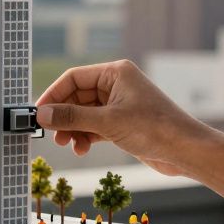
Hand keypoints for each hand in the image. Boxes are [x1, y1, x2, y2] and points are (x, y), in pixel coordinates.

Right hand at [35, 59, 215, 176]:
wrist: (185, 150)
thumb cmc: (155, 128)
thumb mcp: (107, 122)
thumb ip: (71, 118)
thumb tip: (42, 114)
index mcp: (115, 73)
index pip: (73, 78)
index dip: (53, 95)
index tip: (39, 113)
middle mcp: (117, 85)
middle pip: (77, 97)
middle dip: (63, 117)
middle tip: (52, 134)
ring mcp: (120, 104)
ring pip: (84, 114)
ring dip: (73, 129)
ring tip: (68, 144)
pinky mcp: (123, 123)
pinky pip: (95, 126)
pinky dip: (85, 137)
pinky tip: (82, 149)